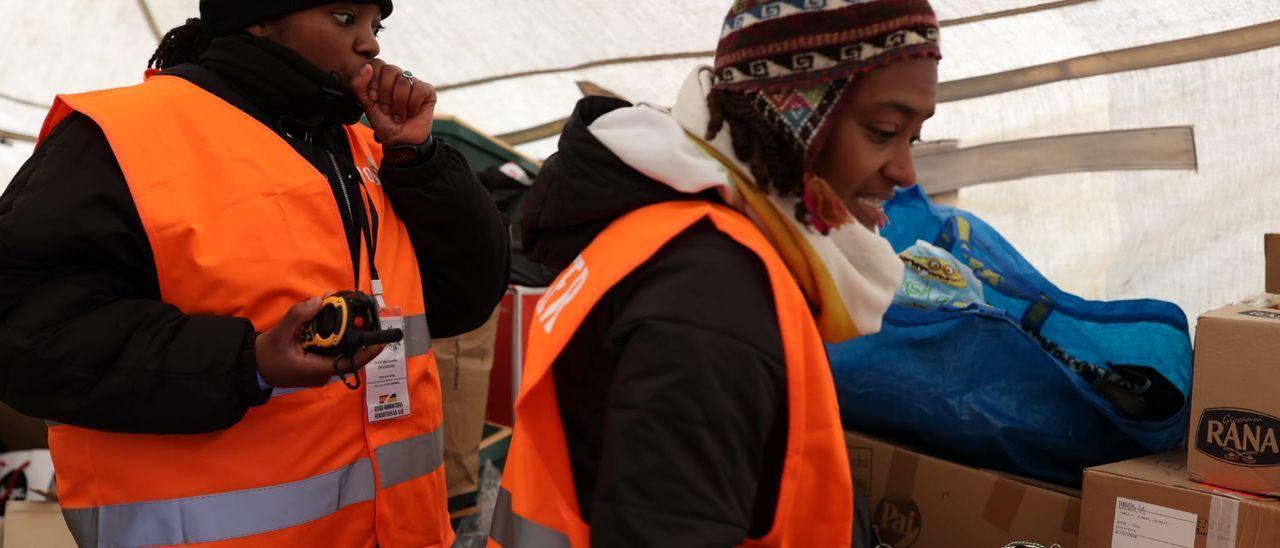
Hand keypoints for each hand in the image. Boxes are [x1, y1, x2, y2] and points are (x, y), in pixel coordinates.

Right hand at [256, 297, 386, 387]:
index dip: (367, 352)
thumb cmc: (266, 355)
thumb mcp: (279, 334)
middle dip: (354, 332)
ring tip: (341, 308)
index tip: (381, 340)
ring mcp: (320, 369)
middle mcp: (323, 372)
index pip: (349, 363)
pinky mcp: (317, 363)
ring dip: (342, 330)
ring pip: (339, 349)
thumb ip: (298, 316)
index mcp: (317, 370)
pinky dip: (332, 333)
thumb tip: (320, 301)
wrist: (253, 366)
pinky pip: (330, 348)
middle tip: (360, 313)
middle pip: (347, 353)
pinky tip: (328, 316)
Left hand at [351, 60, 436, 145]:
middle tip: (386, 109)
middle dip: (385, 93)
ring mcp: (414, 83)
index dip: (374, 81)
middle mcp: (399, 77)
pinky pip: (419, 89)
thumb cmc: (384, 123)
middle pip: (390, 69)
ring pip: (404, 81)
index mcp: (383, 78)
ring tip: (398, 116)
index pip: (378, 64)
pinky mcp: (428, 91)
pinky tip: (411, 113)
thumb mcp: (366, 105)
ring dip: (398, 104)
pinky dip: (412, 105)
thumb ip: (359, 86)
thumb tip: (367, 66)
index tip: (373, 98)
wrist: (400, 141)